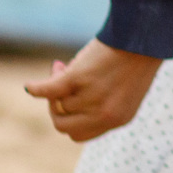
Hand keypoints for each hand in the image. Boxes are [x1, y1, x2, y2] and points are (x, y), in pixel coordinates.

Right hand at [24, 40, 159, 140]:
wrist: (142, 37)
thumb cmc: (134, 57)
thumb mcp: (124, 89)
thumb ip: (102, 101)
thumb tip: (62, 97)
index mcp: (118, 120)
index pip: (80, 134)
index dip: (70, 119)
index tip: (70, 101)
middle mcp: (104, 115)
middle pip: (63, 126)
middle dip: (56, 109)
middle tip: (60, 86)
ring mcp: (91, 99)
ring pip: (58, 105)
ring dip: (56, 84)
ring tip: (66, 65)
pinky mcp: (78, 79)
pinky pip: (48, 90)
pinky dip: (37, 88)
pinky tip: (30, 86)